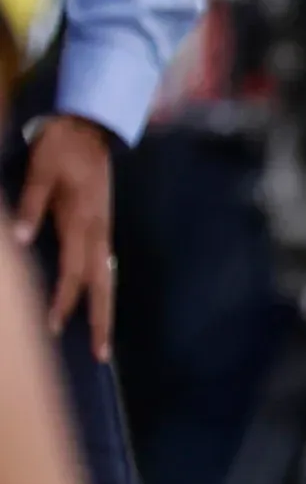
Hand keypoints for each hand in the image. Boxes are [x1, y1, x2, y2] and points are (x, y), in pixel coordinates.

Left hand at [12, 113, 114, 356]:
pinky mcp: (102, 226)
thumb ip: (29, 204)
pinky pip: (104, 266)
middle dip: (100, 321)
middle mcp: (97, 231)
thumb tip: (19, 240)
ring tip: (101, 340)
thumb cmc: (60, 148)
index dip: (61, 300)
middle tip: (100, 356)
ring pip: (107, 278)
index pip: (72, 270)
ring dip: (104, 310)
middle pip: (102, 285)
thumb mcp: (38, 170)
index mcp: (80, 220)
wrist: (90, 127)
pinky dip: (102, 290)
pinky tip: (97, 301)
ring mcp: (103, 230)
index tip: (49, 328)